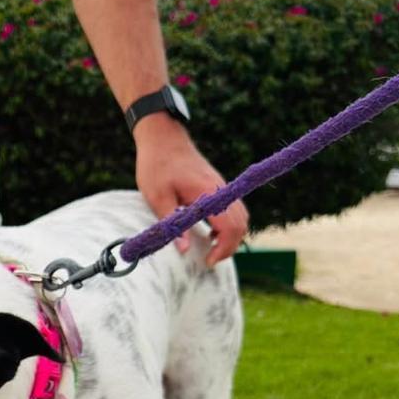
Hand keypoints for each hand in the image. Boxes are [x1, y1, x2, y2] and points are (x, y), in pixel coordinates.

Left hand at [134, 118, 247, 263]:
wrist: (163, 137)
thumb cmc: (157, 165)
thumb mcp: (157, 197)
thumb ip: (171, 224)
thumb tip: (184, 251)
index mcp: (207, 193)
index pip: (230, 226)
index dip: (224, 248)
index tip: (208, 261)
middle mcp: (221, 190)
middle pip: (241, 223)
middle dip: (230, 246)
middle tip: (210, 259)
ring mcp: (222, 187)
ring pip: (241, 216)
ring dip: (231, 236)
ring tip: (211, 248)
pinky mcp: (218, 186)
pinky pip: (233, 208)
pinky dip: (229, 224)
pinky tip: (211, 232)